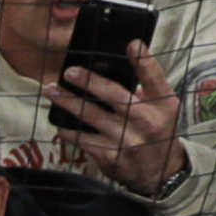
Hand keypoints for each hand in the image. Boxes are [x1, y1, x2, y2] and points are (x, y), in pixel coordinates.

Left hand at [43, 50, 187, 197]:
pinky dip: (68, 130)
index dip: (144, 61)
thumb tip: (107, 70)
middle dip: (90, 82)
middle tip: (70, 71)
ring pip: (92, 116)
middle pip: (116, 96)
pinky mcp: (111, 155)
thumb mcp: (161, 109)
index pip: (155, 79)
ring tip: (52, 90)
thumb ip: (143, 91)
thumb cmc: (155, 131)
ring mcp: (127, 139)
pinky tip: (58, 121)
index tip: (132, 44)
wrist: (159, 172)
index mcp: (163, 104)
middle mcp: (147, 121)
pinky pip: (83, 139)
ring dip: (68, 102)